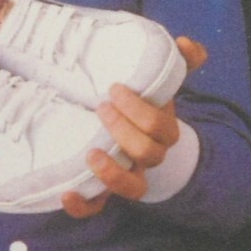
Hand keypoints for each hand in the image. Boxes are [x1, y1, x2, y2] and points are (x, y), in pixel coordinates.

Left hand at [61, 36, 207, 218]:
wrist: (140, 138)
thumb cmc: (147, 106)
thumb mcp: (160, 82)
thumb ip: (178, 60)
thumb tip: (183, 43)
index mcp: (162, 131)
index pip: (160, 126)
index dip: (140, 110)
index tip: (114, 88)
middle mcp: (149, 157)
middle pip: (148, 153)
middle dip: (124, 130)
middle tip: (101, 107)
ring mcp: (129, 176)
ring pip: (132, 187)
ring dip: (112, 173)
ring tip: (91, 153)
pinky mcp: (105, 191)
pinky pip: (98, 206)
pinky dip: (84, 205)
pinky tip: (66, 194)